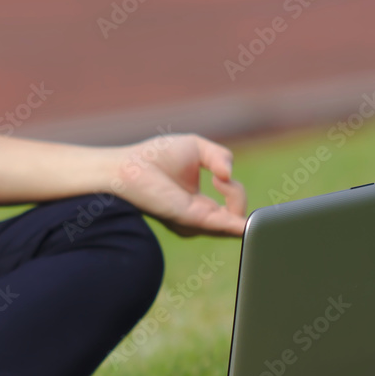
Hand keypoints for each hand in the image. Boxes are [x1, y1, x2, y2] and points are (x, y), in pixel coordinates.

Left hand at [112, 134, 246, 236]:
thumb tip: (229, 175)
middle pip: (237, 222)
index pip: (234, 209)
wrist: (128, 163)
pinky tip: (246, 222)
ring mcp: (192, 222)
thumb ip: (221, 156)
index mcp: (200, 205)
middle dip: (239, 198)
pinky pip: (218, 227)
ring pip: (232, 225)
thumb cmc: (155, 156)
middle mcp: (197, 219)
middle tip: (221, 179)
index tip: (220, 174)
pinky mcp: (186, 218)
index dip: (236, 192)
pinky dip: (235, 225)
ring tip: (220, 181)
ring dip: (236, 199)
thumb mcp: (198, 148)